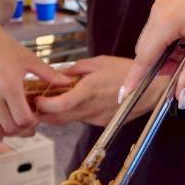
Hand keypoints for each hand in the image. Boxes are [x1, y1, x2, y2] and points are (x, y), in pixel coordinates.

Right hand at [0, 11, 72, 137]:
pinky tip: (1, 117)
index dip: (33, 122)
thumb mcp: (29, 58)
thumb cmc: (4, 46)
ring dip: (6, 131)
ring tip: (15, 124)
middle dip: (22, 129)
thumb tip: (69, 82)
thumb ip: (49, 74)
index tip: (36, 117)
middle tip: (28, 125)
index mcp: (8, 84)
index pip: (23, 119)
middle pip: (10, 128)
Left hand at [35, 56, 163, 127]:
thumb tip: (59, 74)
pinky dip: (72, 114)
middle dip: (43, 114)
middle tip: (34, 104)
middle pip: (58, 119)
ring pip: (68, 121)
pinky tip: (72, 104)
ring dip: (56, 115)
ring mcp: (96, 118)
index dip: (44, 105)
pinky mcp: (101, 123)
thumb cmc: (127, 72)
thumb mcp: (99, 62)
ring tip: (50, 102)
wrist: (150, 90)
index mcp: (89, 90)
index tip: (36, 99)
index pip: (61, 105)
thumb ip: (76, 69)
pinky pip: (80, 120)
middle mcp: (91, 108)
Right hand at [122, 0, 184, 104]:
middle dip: (157, 63)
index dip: (135, 77)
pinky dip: (166, 36)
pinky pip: (157, 23)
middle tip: (177, 70)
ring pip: (151, 36)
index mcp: (168, 20)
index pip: (145, 56)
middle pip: (145, 46)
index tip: (126, 93)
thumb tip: (180, 96)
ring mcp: (161, 0)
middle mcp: (159, 8)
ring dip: (162, 49)